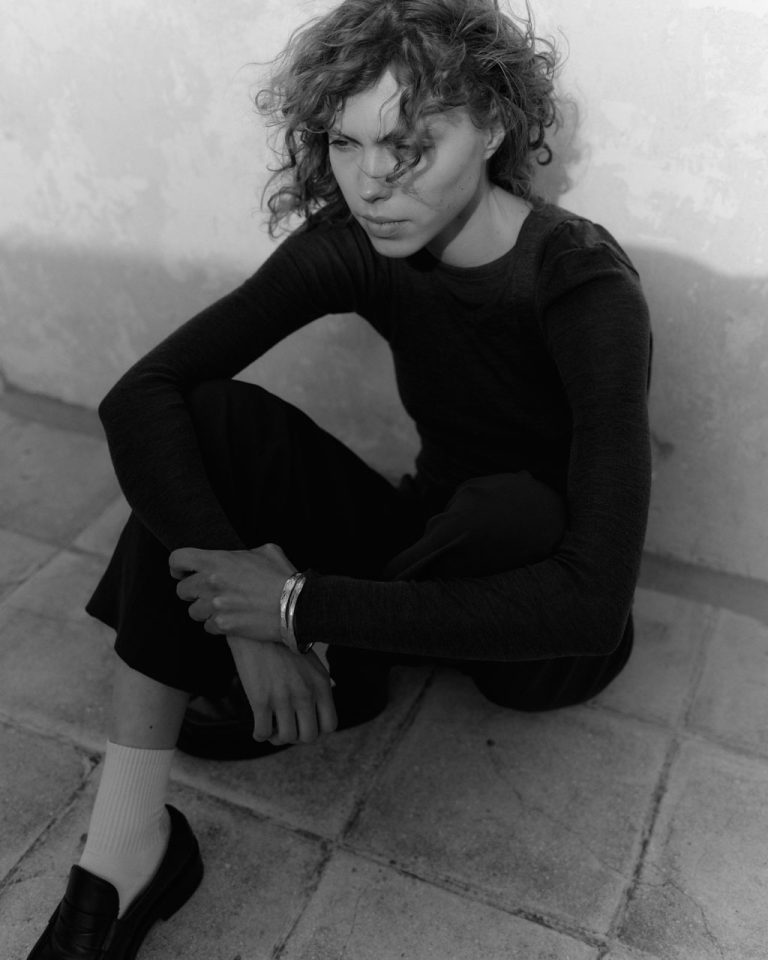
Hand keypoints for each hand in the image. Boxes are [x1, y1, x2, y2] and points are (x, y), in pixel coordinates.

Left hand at [170, 543, 294, 641]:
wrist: (296, 606)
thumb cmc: (282, 577)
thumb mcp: (266, 551)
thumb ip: (244, 553)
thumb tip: (241, 556)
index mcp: (216, 560)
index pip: (178, 559)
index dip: (177, 566)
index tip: (182, 572)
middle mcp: (210, 583)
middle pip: (182, 590)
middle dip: (193, 591)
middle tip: (209, 592)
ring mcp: (215, 606)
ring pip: (193, 611)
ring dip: (205, 610)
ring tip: (223, 608)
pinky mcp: (223, 626)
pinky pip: (208, 627)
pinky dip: (217, 624)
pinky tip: (232, 619)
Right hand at [227, 635, 336, 744]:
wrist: (256, 629)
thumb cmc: (282, 646)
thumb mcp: (310, 665)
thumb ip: (316, 688)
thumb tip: (315, 712)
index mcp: (321, 684)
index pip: (330, 725)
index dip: (317, 730)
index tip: (304, 724)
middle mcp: (305, 693)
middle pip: (309, 736)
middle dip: (297, 737)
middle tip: (286, 727)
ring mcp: (283, 698)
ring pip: (286, 738)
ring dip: (277, 738)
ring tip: (272, 727)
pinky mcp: (260, 700)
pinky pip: (262, 733)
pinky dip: (260, 735)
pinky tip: (258, 727)